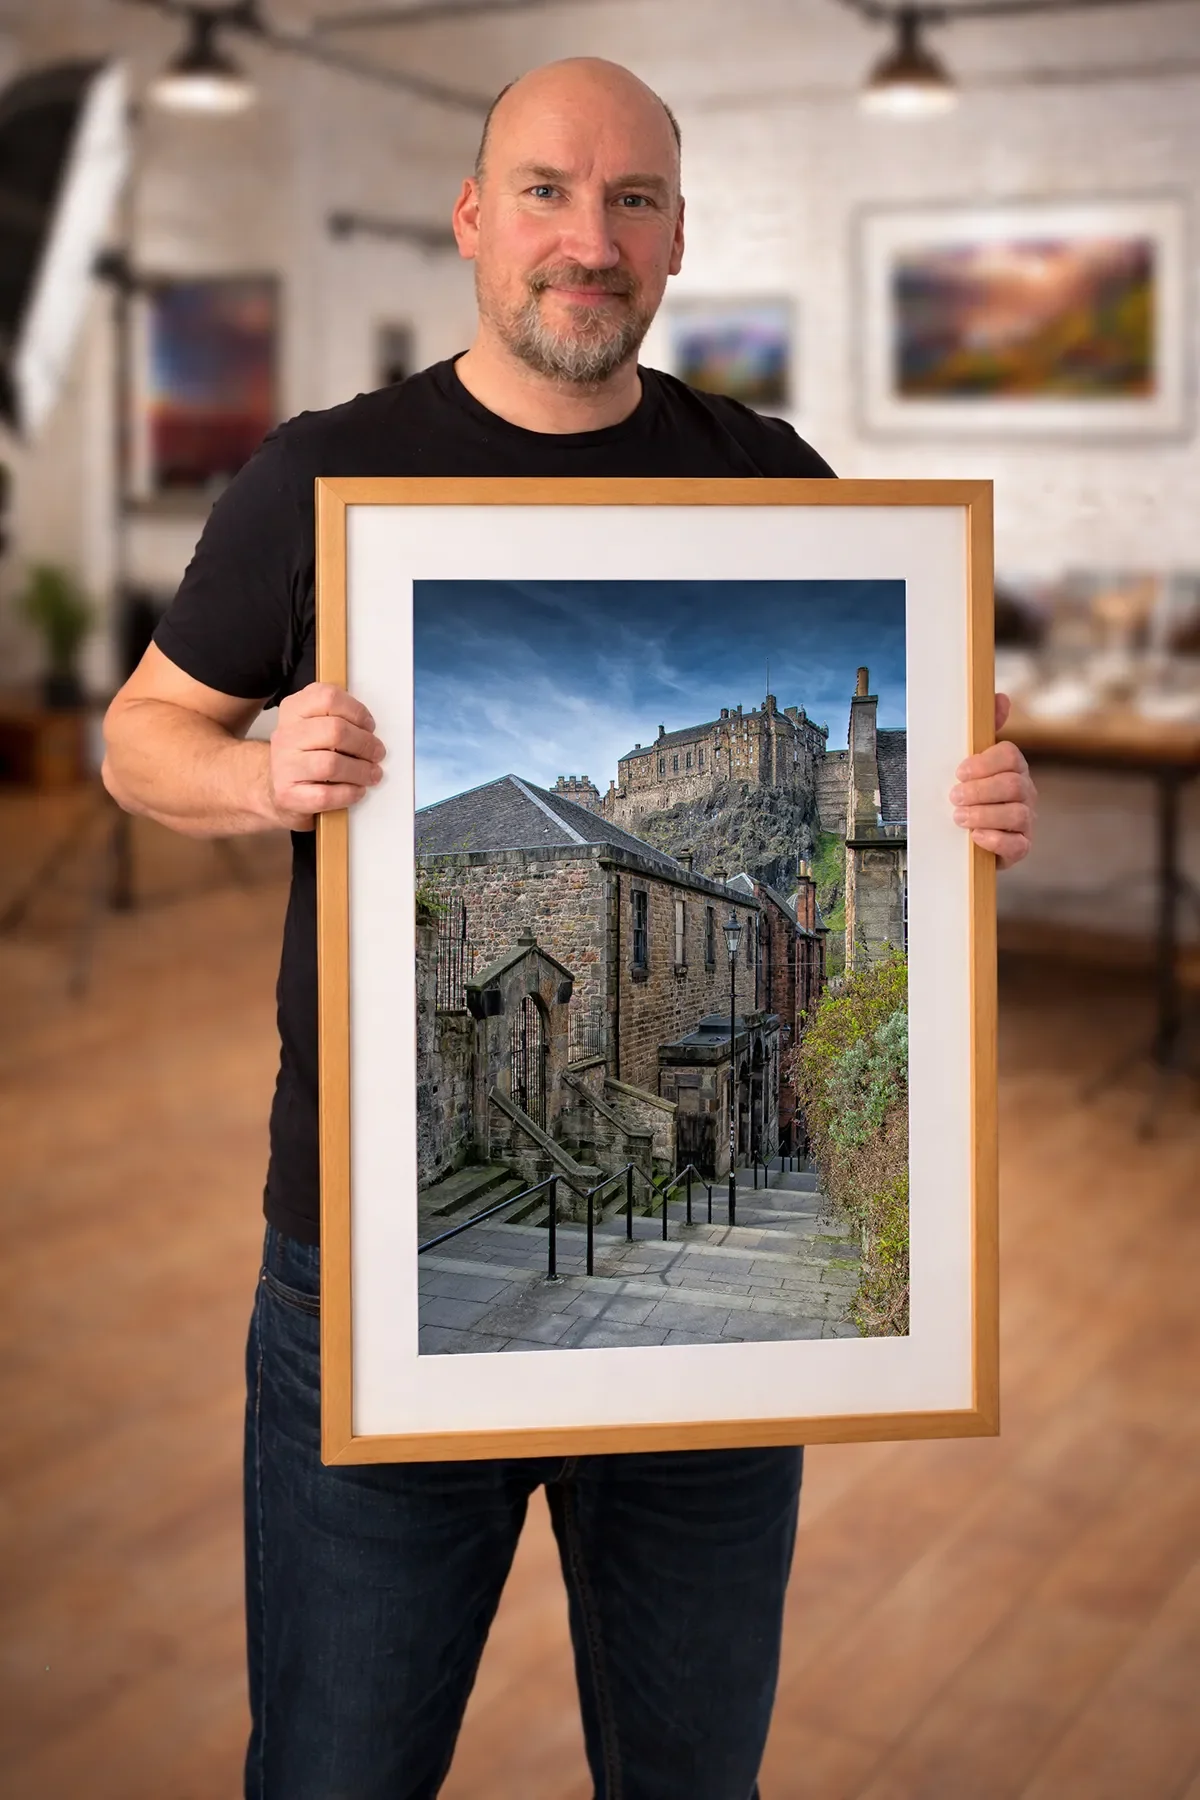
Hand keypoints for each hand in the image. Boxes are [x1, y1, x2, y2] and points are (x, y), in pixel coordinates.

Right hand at [267, 683, 385, 830]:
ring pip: (331, 764)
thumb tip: (370, 730)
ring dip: (360, 771)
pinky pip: (326, 794)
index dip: (356, 711)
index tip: (369, 725)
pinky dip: (348, 793)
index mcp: (293, 710)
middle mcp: (285, 735)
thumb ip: (338, 718)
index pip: (328, 698)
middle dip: (365, 743)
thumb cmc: (306, 755)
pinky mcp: (288, 794)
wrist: (279, 789)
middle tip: (377, 753)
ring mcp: (284, 765)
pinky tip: (357, 790)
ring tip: (371, 773)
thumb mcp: (315, 726)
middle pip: (334, 731)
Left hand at [949, 693, 1035, 870]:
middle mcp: (1025, 792)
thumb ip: (984, 731)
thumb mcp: (970, 762)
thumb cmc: (968, 793)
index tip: (959, 772)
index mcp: (1013, 767)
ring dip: (983, 815)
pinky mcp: (1020, 846)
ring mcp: (1026, 820)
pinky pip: (1018, 845)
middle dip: (979, 791)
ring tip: (958, 818)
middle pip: (1012, 785)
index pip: (1010, 756)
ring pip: (1016, 814)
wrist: (961, 835)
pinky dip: (995, 840)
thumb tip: (1001, 697)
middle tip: (953, 797)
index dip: (984, 763)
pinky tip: (975, 837)